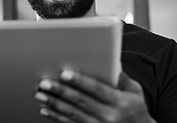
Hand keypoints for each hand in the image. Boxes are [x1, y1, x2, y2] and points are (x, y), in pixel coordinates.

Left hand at [35, 70, 155, 122]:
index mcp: (119, 102)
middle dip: (61, 91)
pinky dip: (56, 117)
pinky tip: (46, 110)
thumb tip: (110, 60)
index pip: (96, 89)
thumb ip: (121, 77)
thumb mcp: (135, 92)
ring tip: (40, 95)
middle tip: (45, 83)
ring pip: (72, 113)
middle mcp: (108, 115)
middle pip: (80, 101)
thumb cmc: (136, 110)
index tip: (65, 73)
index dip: (80, 80)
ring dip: (54, 104)